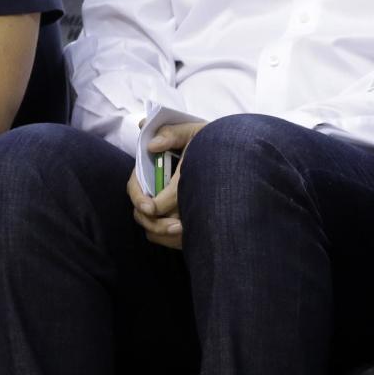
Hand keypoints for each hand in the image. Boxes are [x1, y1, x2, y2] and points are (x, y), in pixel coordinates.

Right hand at [126, 120, 205, 249]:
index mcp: (154, 169)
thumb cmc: (212, 143)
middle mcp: (156, 191)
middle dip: (156, 224)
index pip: (135, 187)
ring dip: (166, 234)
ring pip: (153, 230)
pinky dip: (176, 241)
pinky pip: (168, 240)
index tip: (152, 207)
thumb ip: (173, 133)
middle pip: (142, 214)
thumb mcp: (195, 133)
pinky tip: (193, 235)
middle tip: (178, 227)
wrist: (238, 161)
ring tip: (187, 231)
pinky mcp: (177, 222)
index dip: (139, 198)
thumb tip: (152, 145)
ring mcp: (166, 208)